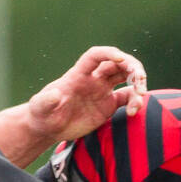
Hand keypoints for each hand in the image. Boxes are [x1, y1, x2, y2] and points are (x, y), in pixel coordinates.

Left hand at [27, 46, 147, 142]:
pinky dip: (134, 101)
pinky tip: (134, 112)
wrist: (49, 127)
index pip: (96, 56)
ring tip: (140, 98)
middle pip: (117, 64)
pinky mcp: (108, 105)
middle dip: (131, 67)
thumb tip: (55, 95)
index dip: (109, 54)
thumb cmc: (42, 114)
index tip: (121, 59)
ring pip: (126, 78)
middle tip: (140, 81)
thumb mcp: (40, 108)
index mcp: (78, 74)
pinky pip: (126, 98)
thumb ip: (46, 101)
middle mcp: (93, 79)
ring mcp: (102, 91)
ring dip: (137, 83)